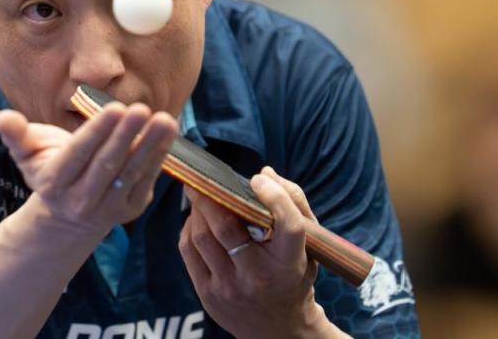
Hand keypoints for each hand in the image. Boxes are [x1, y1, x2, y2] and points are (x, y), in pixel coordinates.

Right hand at [0, 103, 177, 235]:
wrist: (67, 218)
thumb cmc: (48, 171)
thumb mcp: (25, 154)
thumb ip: (15, 134)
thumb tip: (2, 117)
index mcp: (54, 182)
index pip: (78, 155)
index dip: (96, 133)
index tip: (114, 108)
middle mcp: (81, 199)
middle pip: (106, 164)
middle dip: (125, 136)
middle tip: (141, 109)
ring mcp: (108, 208)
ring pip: (130, 173)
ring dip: (150, 146)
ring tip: (164, 121)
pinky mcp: (130, 209)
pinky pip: (146, 181)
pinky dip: (158, 158)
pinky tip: (167, 135)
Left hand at [178, 167, 345, 337]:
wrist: (280, 329)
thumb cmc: (293, 274)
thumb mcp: (308, 244)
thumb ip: (293, 203)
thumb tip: (263, 173)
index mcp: (290, 263)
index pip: (287, 225)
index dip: (274, 196)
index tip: (258, 180)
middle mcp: (259, 277)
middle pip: (227, 227)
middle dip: (211, 195)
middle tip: (206, 179)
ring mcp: (230, 288)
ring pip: (201, 236)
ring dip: (197, 210)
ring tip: (201, 198)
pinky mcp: (208, 295)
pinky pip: (188, 250)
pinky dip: (189, 228)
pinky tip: (198, 221)